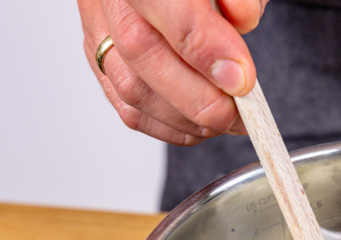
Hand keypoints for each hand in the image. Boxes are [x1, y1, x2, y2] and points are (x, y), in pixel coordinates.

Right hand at [78, 0, 267, 144]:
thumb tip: (243, 19)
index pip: (161, 0)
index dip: (203, 46)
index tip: (241, 79)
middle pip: (139, 49)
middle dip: (200, 96)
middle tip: (240, 111)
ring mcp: (98, 26)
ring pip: (131, 88)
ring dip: (188, 118)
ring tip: (227, 119)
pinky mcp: (100, 58)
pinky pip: (128, 108)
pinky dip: (171, 126)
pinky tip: (201, 124)